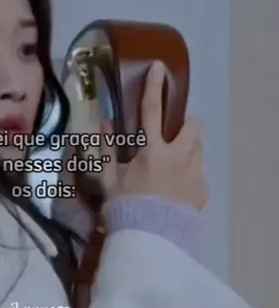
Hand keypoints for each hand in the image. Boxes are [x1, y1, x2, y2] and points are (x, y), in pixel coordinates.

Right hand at [100, 61, 208, 210]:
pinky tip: (175, 190)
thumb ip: (106, 149)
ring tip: (172, 166)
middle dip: (185, 126)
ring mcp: (194, 174)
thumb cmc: (125, 207)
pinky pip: (199, 173)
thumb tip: (104, 123)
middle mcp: (179, 157)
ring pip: (198, 149)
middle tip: (172, 137)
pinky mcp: (202, 190)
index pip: (151, 111)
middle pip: (193, 127)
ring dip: (187, 150)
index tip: (158, 68)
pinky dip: (189, 175)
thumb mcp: (110, 178)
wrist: (149, 239)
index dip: (154, 87)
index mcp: (152, 151)